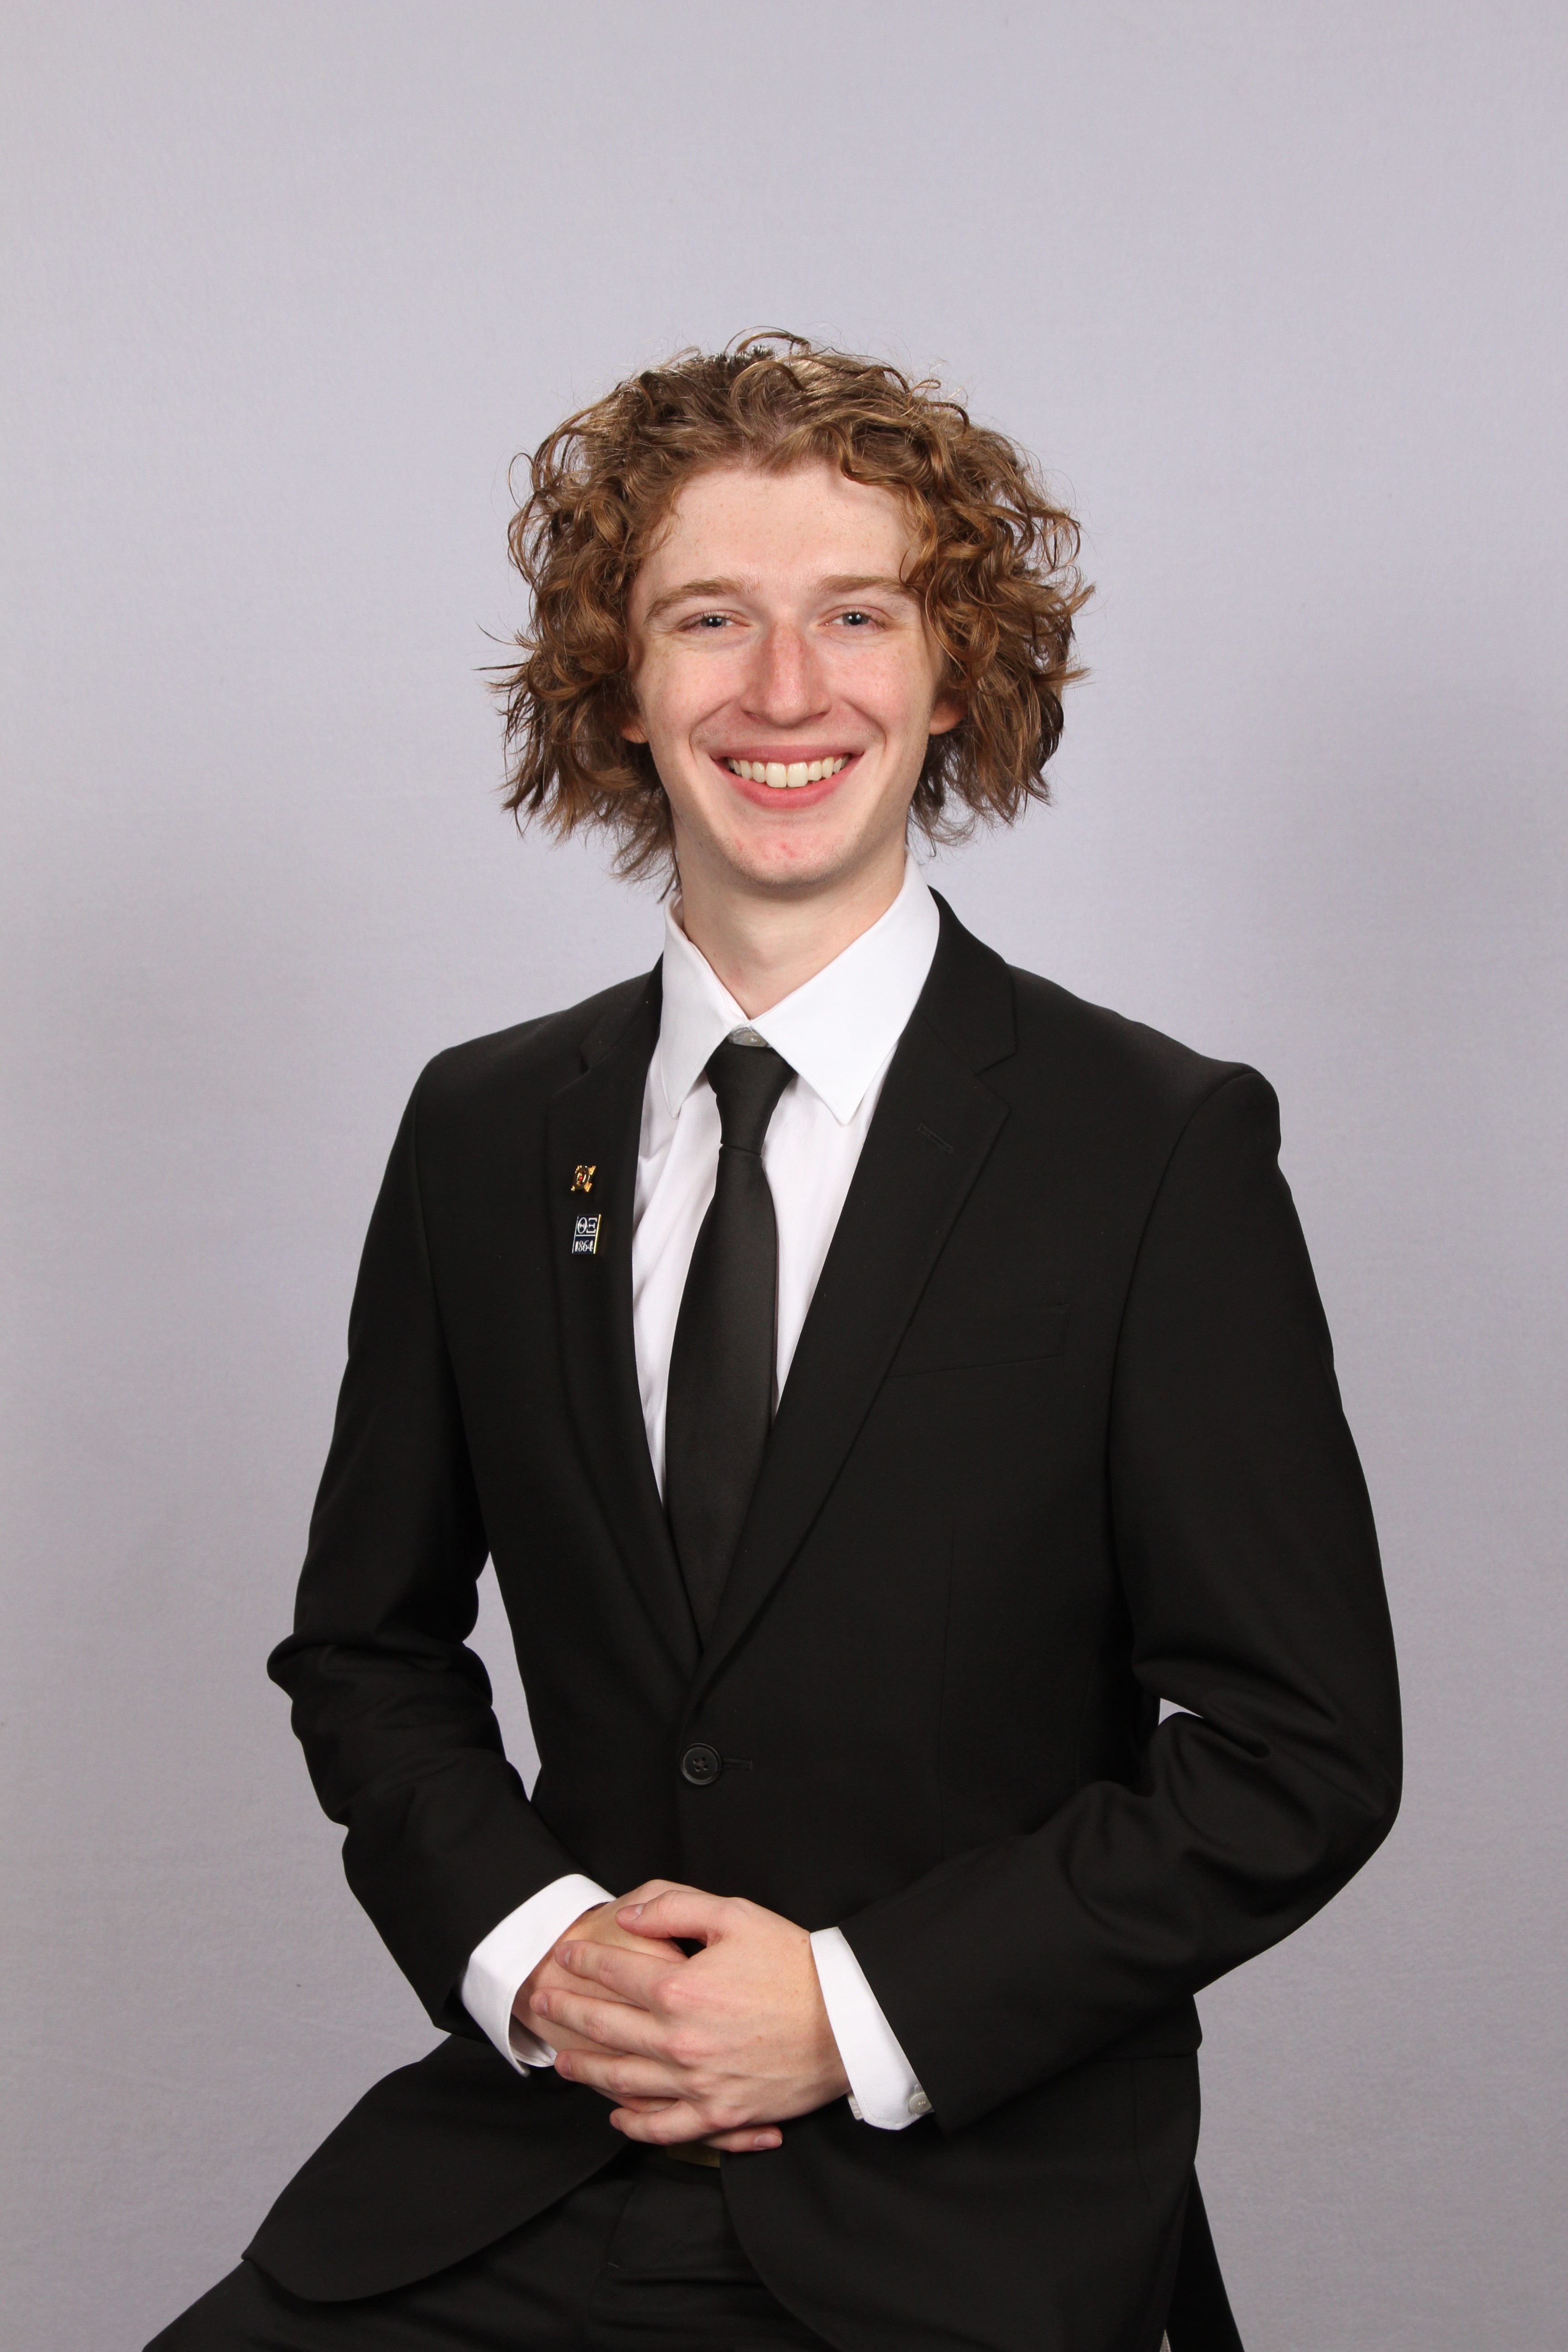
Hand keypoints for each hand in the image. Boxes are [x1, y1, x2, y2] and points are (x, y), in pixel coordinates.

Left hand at [529, 1880, 850, 2154]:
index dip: (585, 1962)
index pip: (616, 1972)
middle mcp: (680, 2041)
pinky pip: (665, 2127)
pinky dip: (635, 2122)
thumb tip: (629, 1915)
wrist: (846, 2020)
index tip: (564, 1956)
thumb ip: (675, 1907)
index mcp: (682, 1988)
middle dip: (568, 2010)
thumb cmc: (793, 1964)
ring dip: (586, 2067)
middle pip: (607, 2027)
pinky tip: (616, 2113)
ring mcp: (697, 2083)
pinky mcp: (719, 2113)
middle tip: (541, 2001)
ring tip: (561, 2058)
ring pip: (624, 2080)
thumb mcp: (735, 1915)